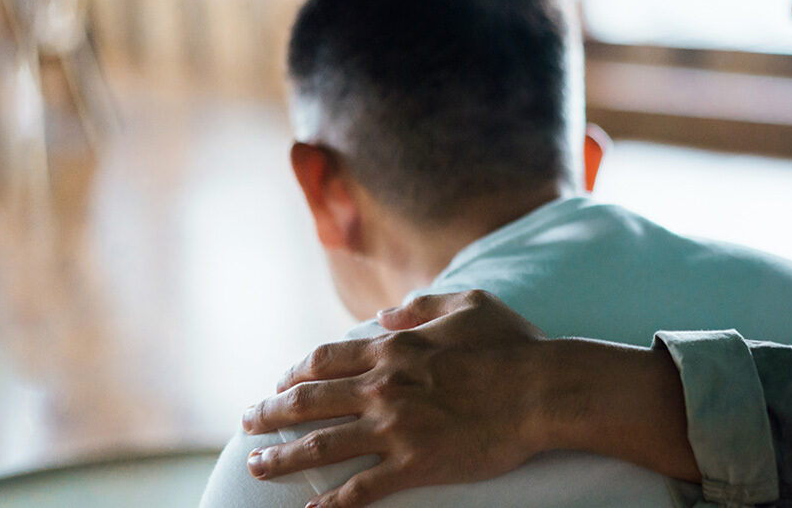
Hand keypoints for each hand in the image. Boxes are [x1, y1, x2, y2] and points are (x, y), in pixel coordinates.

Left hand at [241, 290, 550, 506]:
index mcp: (394, 349)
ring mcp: (396, 428)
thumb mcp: (469, 304)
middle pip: (308, 401)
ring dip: (282, 457)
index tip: (280, 382)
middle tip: (248, 423)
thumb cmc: (513, 346)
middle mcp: (383, 387)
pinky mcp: (415, 464)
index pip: (325, 360)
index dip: (295, 372)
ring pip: (321, 445)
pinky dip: (331, 503)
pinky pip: (360, 488)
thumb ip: (422, 305)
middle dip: (270, 413)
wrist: (543, 391)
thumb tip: (387, 312)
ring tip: (256, 466)